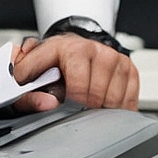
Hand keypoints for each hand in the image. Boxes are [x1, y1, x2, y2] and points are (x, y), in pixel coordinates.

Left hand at [13, 34, 139, 112]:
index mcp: (71, 49)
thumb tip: (48, 105)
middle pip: (96, 97)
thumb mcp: (30, 69)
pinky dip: (114, 111)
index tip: (59, 109)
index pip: (77, 86)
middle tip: (70, 110)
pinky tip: (100, 106)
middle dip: (81, 109)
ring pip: (112, 102)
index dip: (67, 104)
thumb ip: (26, 90)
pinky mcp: (130, 70)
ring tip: (83, 105)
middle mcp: (97, 51)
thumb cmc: (51, 60)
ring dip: (98, 111)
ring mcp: (116, 60)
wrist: (73, 46)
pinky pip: (127, 103)